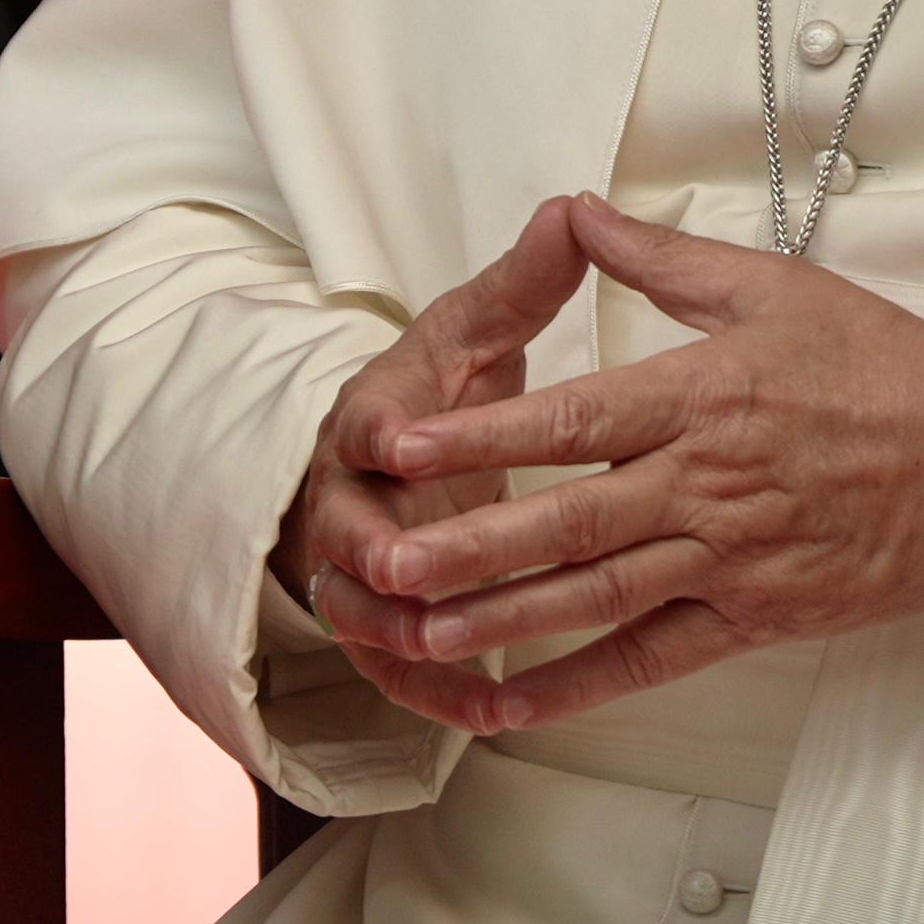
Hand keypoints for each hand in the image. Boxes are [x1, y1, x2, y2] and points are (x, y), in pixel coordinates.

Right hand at [273, 201, 589, 729]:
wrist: (391, 459)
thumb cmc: (441, 392)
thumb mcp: (474, 330)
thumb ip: (522, 283)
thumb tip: (570, 211)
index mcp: (375, 416)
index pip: (365, 421)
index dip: (381, 431)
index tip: (400, 439)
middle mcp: (352, 499)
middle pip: (352, 530)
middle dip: (379, 547)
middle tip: (409, 564)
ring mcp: (360, 572)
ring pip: (372, 611)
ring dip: (408, 632)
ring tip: (454, 651)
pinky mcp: (384, 627)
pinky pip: (406, 671)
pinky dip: (442, 693)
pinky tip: (494, 712)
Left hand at [347, 194, 923, 735]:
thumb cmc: (884, 364)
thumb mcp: (776, 286)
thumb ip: (665, 257)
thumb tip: (580, 213)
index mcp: (706, 394)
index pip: (575, 418)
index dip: (483, 434)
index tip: (406, 443)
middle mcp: (709, 481)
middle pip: (570, 519)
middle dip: (470, 540)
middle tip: (385, 557)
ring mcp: (733, 555)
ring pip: (599, 594)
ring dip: (506, 615)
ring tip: (423, 631)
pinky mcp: (757, 613)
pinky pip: (655, 656)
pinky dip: (582, 683)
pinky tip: (514, 701)